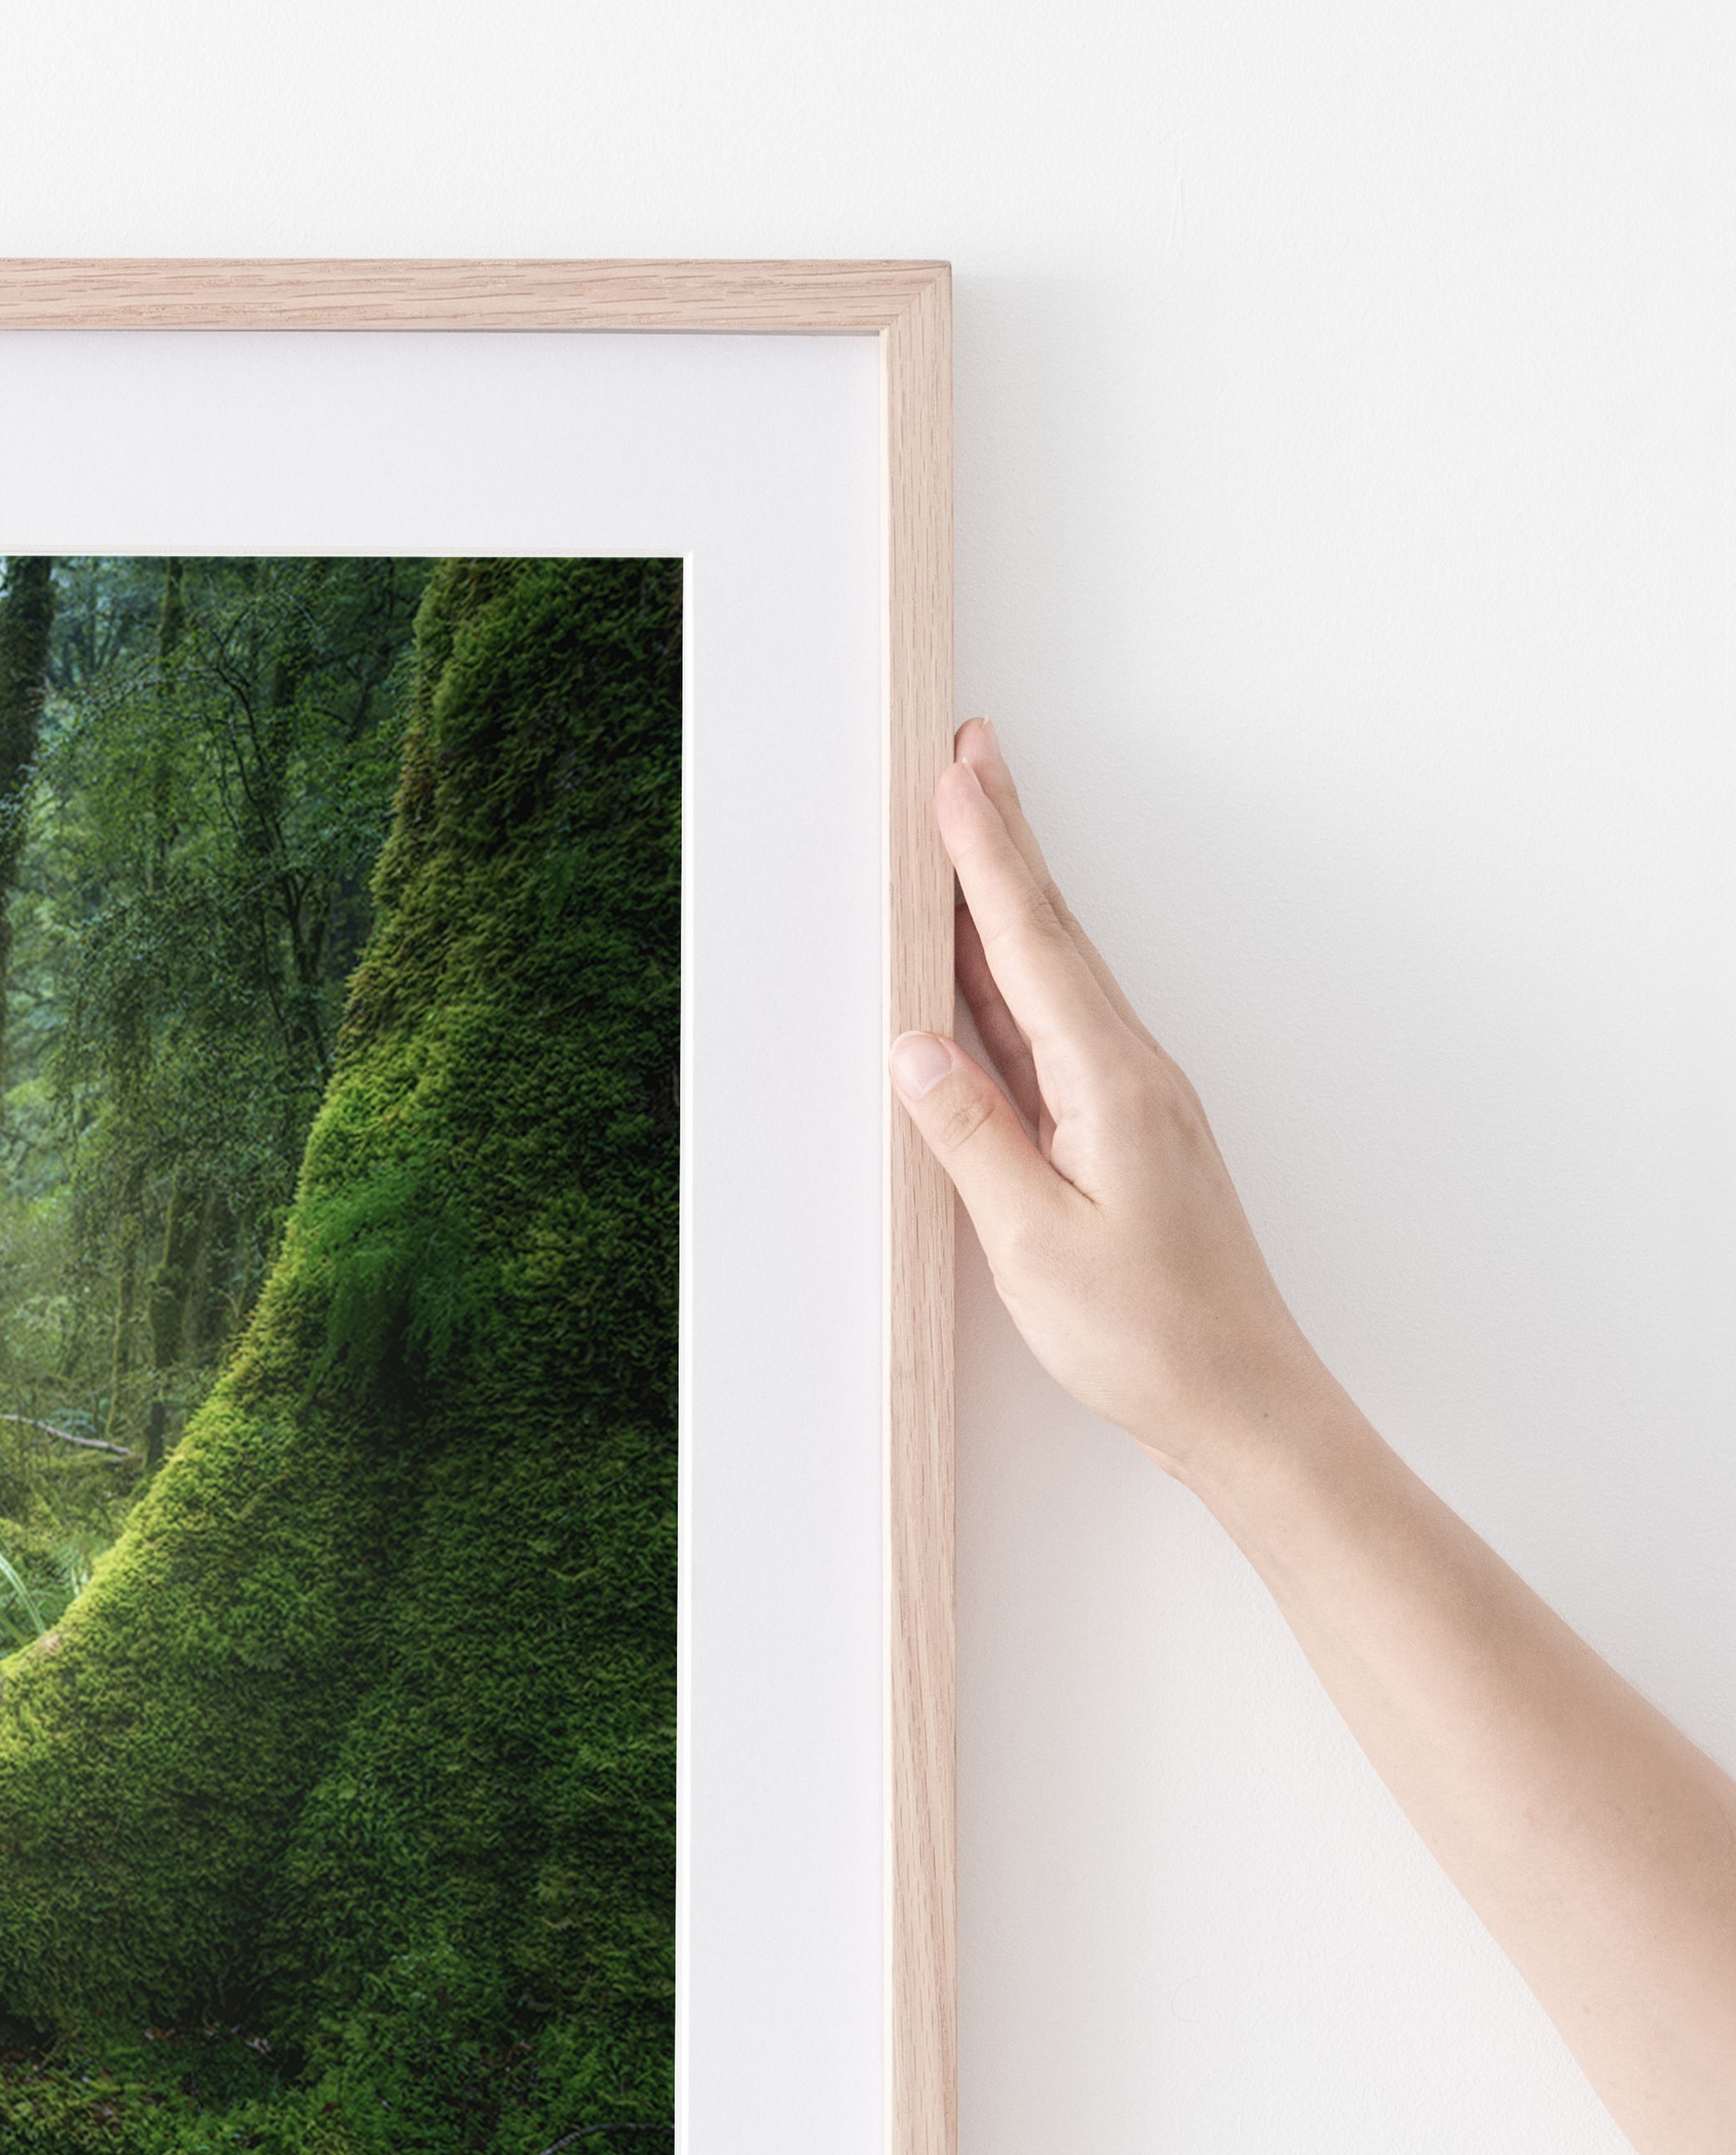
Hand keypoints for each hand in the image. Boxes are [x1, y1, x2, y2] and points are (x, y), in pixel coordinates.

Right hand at [891, 719, 1340, 1489]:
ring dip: (1001, 900)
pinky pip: (1048, 1031)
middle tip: (967, 756)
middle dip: (1001, 842)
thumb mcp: (1034, 1240)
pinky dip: (1005, 979)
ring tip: (963, 834)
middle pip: (1049, 935)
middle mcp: (1129, 1072)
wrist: (1239, 1399)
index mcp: (1111, 1085)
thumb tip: (915, 1043)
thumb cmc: (1145, 1333)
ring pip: (1048, 976)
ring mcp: (1127, 1099)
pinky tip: (975, 970)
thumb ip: (971, 1134)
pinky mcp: (1116, 1131)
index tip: (958, 777)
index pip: (1031, 948)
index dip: (988, 858)